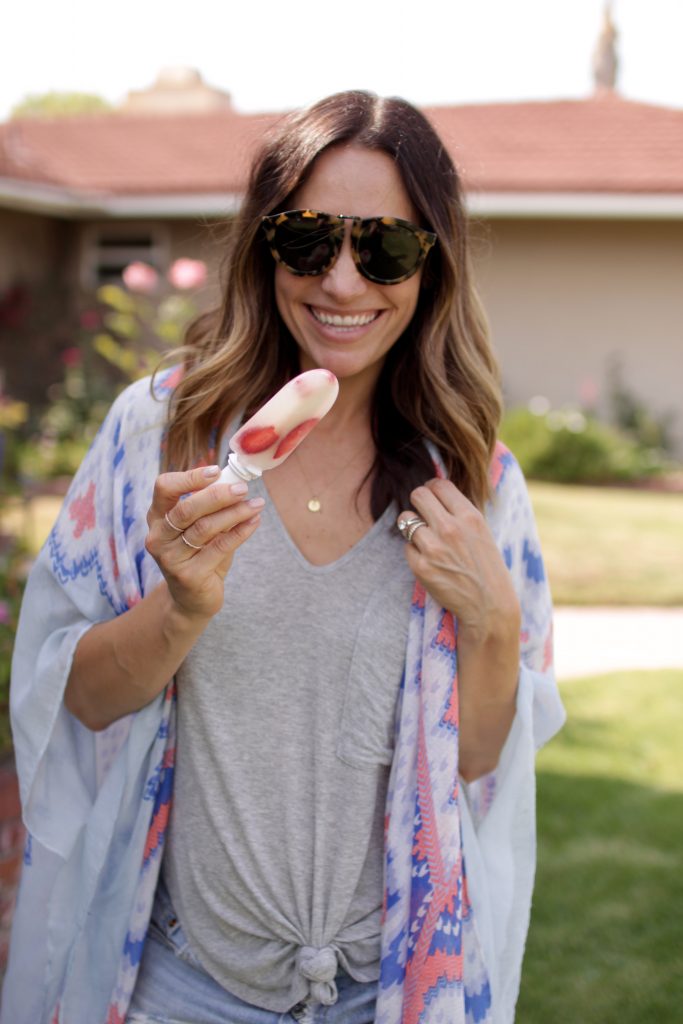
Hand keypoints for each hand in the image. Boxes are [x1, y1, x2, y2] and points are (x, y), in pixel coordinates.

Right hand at [145, 465, 263, 621]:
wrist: (192, 598)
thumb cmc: (198, 554)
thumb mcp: (198, 527)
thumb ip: (210, 507)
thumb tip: (235, 481)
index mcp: (157, 517)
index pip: (164, 487)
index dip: (190, 477)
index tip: (216, 472)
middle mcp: (158, 537)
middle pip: (186, 509)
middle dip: (218, 496)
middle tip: (242, 488)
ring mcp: (171, 558)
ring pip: (205, 528)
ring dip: (234, 513)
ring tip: (256, 504)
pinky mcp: (189, 575)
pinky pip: (219, 547)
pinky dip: (240, 532)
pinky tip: (254, 522)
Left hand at [397, 478, 519, 646]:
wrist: (489, 605)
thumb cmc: (486, 567)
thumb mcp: (481, 532)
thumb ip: (459, 512)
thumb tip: (433, 491)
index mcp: (470, 516)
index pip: (438, 484)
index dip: (433, 490)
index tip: (434, 500)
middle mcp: (451, 528)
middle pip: (418, 494)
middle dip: (419, 503)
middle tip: (424, 515)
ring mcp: (434, 548)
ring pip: (406, 519)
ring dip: (413, 528)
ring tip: (426, 540)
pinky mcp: (421, 567)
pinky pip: (406, 547)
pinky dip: (414, 552)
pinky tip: (430, 562)